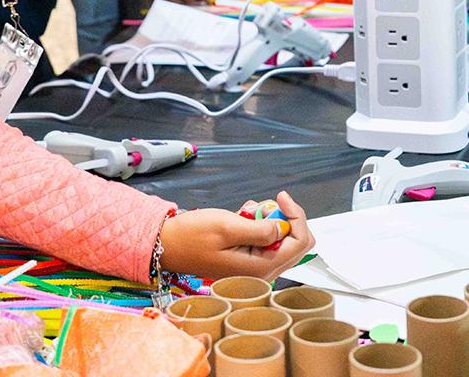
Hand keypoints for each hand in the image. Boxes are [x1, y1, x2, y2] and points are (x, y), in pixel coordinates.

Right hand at [159, 191, 312, 279]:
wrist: (168, 245)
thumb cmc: (192, 236)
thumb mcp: (227, 227)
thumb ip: (260, 230)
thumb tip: (283, 227)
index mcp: (260, 267)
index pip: (300, 242)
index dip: (295, 215)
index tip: (280, 197)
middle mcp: (262, 272)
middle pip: (296, 243)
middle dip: (283, 219)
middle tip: (262, 206)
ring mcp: (256, 268)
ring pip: (282, 240)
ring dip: (269, 221)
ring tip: (245, 212)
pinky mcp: (249, 261)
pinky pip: (267, 242)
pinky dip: (259, 226)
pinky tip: (242, 218)